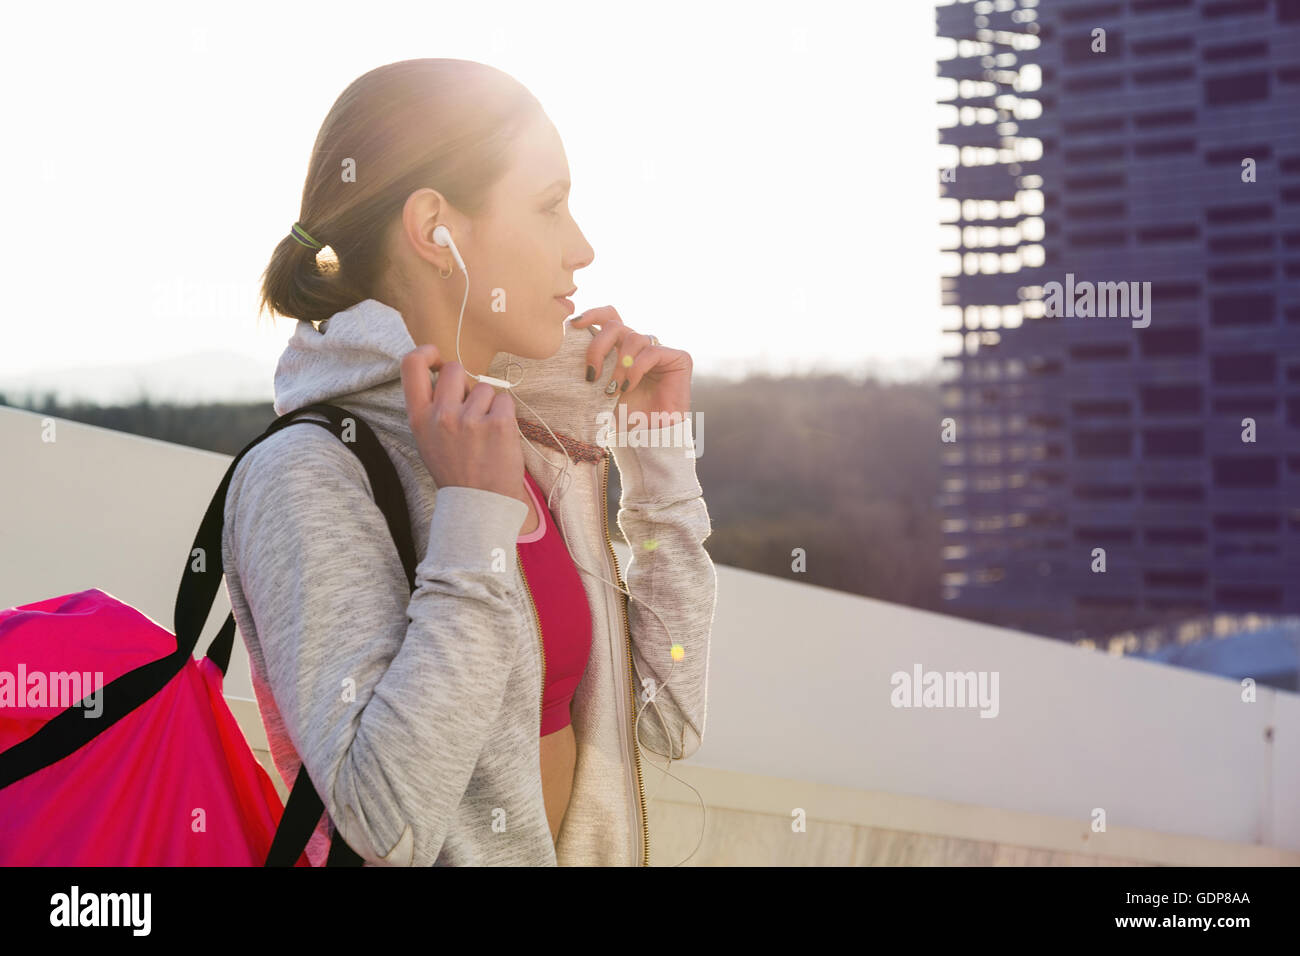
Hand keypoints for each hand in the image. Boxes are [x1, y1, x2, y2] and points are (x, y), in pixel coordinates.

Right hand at [400, 345, 523, 500]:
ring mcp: (469, 419)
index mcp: (419, 418)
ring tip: (485, 434)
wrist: (480, 503)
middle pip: (455, 368)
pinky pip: (505, 401)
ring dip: (488, 405)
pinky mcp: (497, 423)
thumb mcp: (429, 440)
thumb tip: (446, 373)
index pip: (411, 365)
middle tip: (471, 409)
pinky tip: (498, 438)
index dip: (426, 352)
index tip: (437, 357)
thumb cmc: (457, 470)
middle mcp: (441, 415)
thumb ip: (433, 407)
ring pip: (485, 387)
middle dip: (467, 383)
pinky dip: (506, 415)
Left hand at [572, 307, 692, 430]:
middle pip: (616, 325)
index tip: (574, 324)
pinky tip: (629, 386)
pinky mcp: (678, 357)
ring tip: (613, 389)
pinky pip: (650, 352)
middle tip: (591, 373)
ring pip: (632, 338)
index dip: (593, 314)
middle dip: (598, 347)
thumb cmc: (625, 415)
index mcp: (621, 348)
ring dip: (619, 366)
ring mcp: (660, 350)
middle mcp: (640, 345)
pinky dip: (635, 369)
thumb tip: (565, 348)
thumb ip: (591, 366)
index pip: (609, 318)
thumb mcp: (600, 388)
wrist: (649, 435)